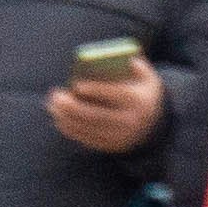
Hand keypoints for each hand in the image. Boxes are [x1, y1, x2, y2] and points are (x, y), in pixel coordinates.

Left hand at [45, 59, 166, 154]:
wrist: (155, 125)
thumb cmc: (142, 93)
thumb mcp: (148, 77)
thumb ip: (138, 65)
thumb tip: (126, 60)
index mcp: (137, 101)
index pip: (115, 95)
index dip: (96, 90)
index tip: (77, 85)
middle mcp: (130, 121)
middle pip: (97, 115)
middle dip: (74, 107)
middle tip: (56, 96)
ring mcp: (120, 136)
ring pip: (90, 128)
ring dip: (67, 118)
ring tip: (52, 105)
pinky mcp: (112, 146)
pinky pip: (88, 140)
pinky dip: (72, 130)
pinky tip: (59, 119)